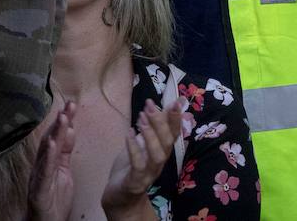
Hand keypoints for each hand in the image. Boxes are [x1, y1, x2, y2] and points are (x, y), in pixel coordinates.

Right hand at [28, 100, 77, 220]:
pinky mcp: (39, 190)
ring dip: (55, 134)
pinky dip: (47, 158)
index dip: (63, 121)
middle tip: (69, 106)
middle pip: (50, 140)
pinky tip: (51, 145)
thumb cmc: (53, 200)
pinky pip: (43, 172)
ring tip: (62, 118)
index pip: (56, 137)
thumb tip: (71, 130)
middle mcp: (41, 167)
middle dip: (60, 123)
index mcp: (48, 162)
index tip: (72, 105)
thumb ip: (66, 153)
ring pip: (46, 153)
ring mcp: (39, 177)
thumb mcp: (63, 172)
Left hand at [102, 99, 184, 217]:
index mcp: (162, 151)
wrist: (120, 196)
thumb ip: (156, 125)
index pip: (174, 134)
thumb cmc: (132, 165)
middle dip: (161, 122)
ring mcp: (149, 173)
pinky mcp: (135, 182)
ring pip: (157, 156)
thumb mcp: (144, 142)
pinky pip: (138, 166)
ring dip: (151, 135)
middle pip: (167, 143)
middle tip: (150, 105)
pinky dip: (134, 149)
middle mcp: (159, 162)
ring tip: (141, 118)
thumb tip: (169, 103)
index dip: (176, 119)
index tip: (175, 101)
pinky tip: (128, 134)